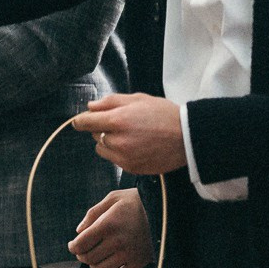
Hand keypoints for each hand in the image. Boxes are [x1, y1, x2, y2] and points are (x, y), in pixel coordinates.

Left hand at [69, 187, 153, 267]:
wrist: (166, 209)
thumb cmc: (136, 201)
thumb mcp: (112, 198)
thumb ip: (93, 214)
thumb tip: (79, 231)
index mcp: (108, 225)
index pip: (81, 244)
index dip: (73, 247)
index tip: (73, 245)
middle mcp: (118, 242)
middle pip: (89, 258)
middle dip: (82, 255)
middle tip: (83, 250)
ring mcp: (130, 254)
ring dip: (94, 265)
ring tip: (96, 257)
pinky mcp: (140, 262)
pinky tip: (109, 267)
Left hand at [70, 93, 186, 175]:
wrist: (189, 138)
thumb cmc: (163, 114)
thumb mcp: (136, 99)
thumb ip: (110, 102)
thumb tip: (90, 107)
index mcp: (117, 121)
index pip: (85, 122)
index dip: (81, 120)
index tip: (80, 121)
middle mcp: (118, 141)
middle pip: (95, 135)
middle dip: (102, 128)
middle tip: (120, 123)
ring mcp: (125, 157)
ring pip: (103, 149)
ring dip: (109, 142)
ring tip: (129, 135)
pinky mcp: (132, 168)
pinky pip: (115, 160)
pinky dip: (119, 153)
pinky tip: (136, 146)